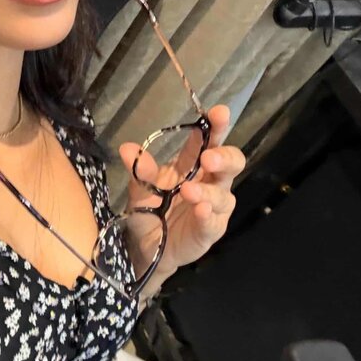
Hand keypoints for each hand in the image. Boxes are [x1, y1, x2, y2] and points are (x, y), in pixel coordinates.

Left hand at [118, 105, 245, 285]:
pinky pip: (213, 222)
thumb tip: (127, 149)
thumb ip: (139, 170)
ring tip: (189, 190)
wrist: (144, 247)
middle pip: (232, 164)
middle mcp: (211, 182)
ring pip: (224, 195)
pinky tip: (201, 210)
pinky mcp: (210, 231)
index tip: (218, 113)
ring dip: (208, 191)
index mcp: (194, 165)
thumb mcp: (139, 189)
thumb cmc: (149, 211)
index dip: (216, 127)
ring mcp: (214, 208)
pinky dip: (207, 215)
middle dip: (224, 156)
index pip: (209, 141)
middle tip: (208, 156)